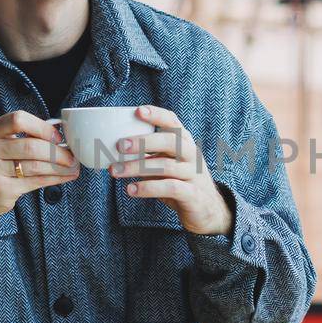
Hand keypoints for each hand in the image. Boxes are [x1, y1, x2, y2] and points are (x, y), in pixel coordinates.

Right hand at [0, 110, 78, 239]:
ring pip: (35, 166)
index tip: (57, 136)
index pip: (18, 120)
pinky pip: (35, 182)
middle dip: (56, 151)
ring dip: (59, 166)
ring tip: (73, 166)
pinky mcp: (2, 189)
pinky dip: (55, 179)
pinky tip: (65, 177)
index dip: (42, 127)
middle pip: (30, 146)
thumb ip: (21, 136)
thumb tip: (59, 135)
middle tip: (71, 155)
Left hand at [107, 105, 232, 235]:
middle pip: (170, 141)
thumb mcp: (166, 164)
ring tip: (115, 172)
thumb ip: (148, 155)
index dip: (156, 115)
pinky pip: (170, 188)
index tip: (137, 111)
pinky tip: (131, 190)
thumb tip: (113, 149)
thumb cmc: (180, 182)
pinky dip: (148, 188)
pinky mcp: (192, 195)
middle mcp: (191, 155)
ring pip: (165, 166)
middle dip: (144, 141)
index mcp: (184, 143)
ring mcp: (194, 174)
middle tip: (120, 145)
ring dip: (137, 167)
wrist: (208, 210)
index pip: (173, 122)